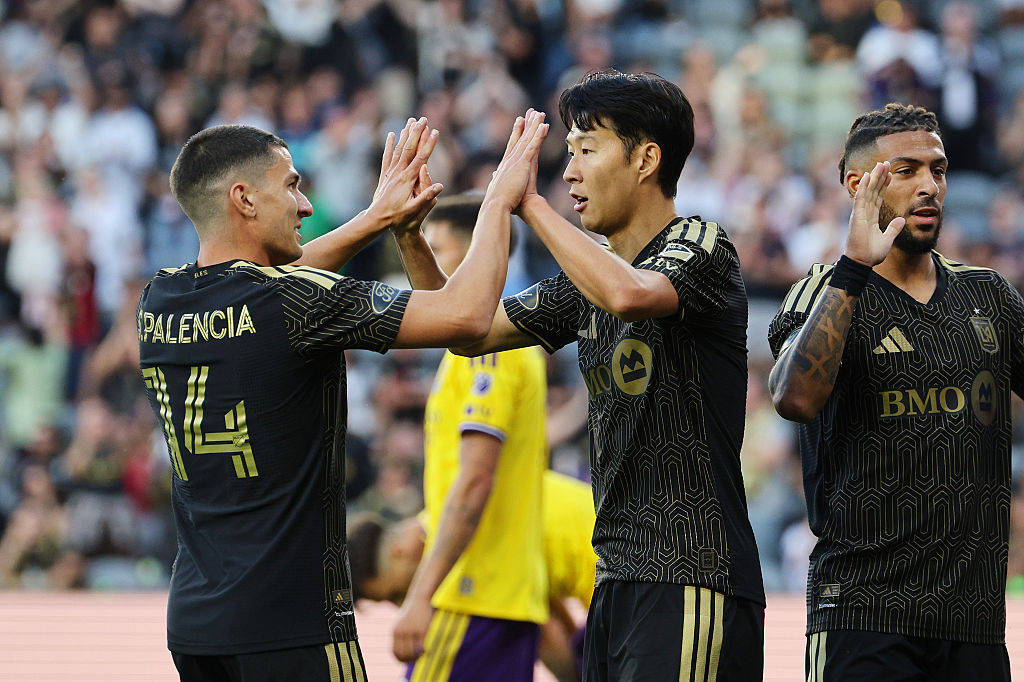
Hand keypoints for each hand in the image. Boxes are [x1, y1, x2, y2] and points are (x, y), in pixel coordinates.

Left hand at [371, 117, 443, 231]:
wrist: (377, 218)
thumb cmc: (398, 217)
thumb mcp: (414, 210)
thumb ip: (426, 198)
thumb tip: (440, 186)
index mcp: (408, 179)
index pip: (421, 158)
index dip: (429, 144)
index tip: (436, 131)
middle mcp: (399, 172)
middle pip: (409, 148)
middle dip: (417, 132)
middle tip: (423, 119)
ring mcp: (391, 172)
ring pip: (399, 148)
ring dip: (406, 134)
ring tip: (410, 121)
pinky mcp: (385, 175)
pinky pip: (388, 156)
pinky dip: (390, 144)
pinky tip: (392, 134)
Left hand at [392, 597, 433, 662]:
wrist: (420, 597)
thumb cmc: (412, 611)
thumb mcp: (402, 623)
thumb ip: (401, 636)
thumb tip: (403, 654)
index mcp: (395, 631)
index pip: (395, 652)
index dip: (400, 660)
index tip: (407, 661)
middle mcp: (401, 632)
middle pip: (404, 654)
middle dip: (410, 660)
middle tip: (417, 659)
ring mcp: (412, 631)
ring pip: (413, 652)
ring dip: (418, 657)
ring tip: (422, 655)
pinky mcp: (422, 630)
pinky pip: (422, 647)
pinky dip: (425, 651)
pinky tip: (427, 649)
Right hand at [485, 109, 548, 212]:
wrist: (497, 205)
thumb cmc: (497, 202)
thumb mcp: (498, 189)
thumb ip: (498, 181)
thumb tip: (494, 178)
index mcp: (504, 166)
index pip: (512, 146)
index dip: (516, 133)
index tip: (519, 122)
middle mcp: (509, 159)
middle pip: (520, 138)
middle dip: (526, 124)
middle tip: (531, 112)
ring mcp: (515, 160)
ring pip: (527, 139)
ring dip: (534, 126)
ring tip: (540, 114)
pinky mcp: (522, 164)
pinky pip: (533, 146)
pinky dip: (538, 136)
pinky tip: (544, 126)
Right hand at [845, 161, 904, 265]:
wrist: (862, 262)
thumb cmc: (871, 253)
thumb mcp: (887, 239)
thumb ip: (894, 228)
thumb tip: (902, 219)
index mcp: (871, 217)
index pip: (878, 197)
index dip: (884, 185)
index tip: (890, 174)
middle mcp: (864, 213)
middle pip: (873, 190)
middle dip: (879, 177)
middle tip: (885, 163)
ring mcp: (860, 214)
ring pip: (868, 191)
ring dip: (873, 177)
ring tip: (880, 164)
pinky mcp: (857, 216)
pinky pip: (860, 199)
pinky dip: (864, 187)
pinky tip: (867, 176)